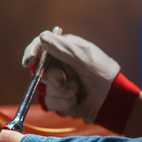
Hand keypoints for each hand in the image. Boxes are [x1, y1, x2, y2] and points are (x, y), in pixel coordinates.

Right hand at [22, 31, 139, 132]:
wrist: (112, 99)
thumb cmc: (101, 72)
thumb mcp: (83, 57)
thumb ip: (62, 48)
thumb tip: (42, 38)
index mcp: (64, 49)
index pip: (41, 47)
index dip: (32, 53)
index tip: (29, 62)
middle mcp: (59, 65)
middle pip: (39, 70)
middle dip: (51, 78)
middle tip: (62, 80)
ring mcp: (59, 83)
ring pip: (45, 89)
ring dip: (61, 93)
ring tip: (77, 91)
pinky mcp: (61, 99)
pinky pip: (51, 103)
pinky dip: (64, 103)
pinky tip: (76, 101)